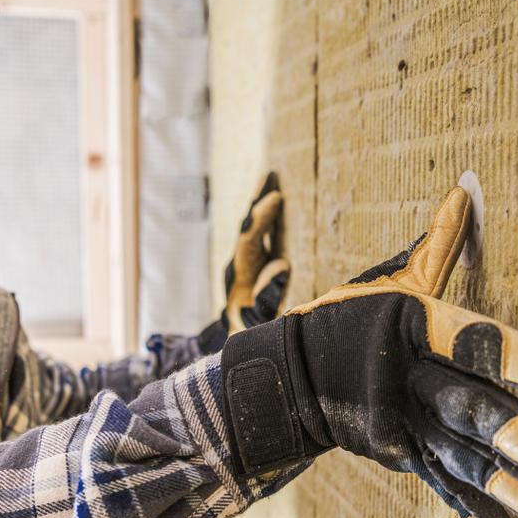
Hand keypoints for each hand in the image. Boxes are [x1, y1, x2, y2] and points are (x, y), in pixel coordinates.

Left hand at [197, 172, 289, 352]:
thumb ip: (268, 297)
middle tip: (271, 175)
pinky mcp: (256, 266)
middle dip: (259, 202)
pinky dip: (271, 218)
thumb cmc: (248, 334)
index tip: (276, 198)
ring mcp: (247, 263)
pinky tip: (280, 202)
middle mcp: (240, 264)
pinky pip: (263, 236)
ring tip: (273, 178)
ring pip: (255, 228)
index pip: (249, 239)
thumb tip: (281, 264)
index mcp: (239, 275)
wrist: (235, 341)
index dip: (262, 218)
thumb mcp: (258, 321)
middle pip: (248, 226)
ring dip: (263, 204)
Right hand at [220, 187, 517, 517]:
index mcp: (408, 328)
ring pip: (455, 454)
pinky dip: (475, 514)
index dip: (509, 353)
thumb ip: (434, 247)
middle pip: (461, 405)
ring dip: (500, 482)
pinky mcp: (398, 455)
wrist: (288, 380)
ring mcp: (399, 424)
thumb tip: (464, 192)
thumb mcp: (388, 284)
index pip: (465, 337)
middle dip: (508, 432)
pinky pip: (440, 485)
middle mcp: (404, 379)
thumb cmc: (349, 319)